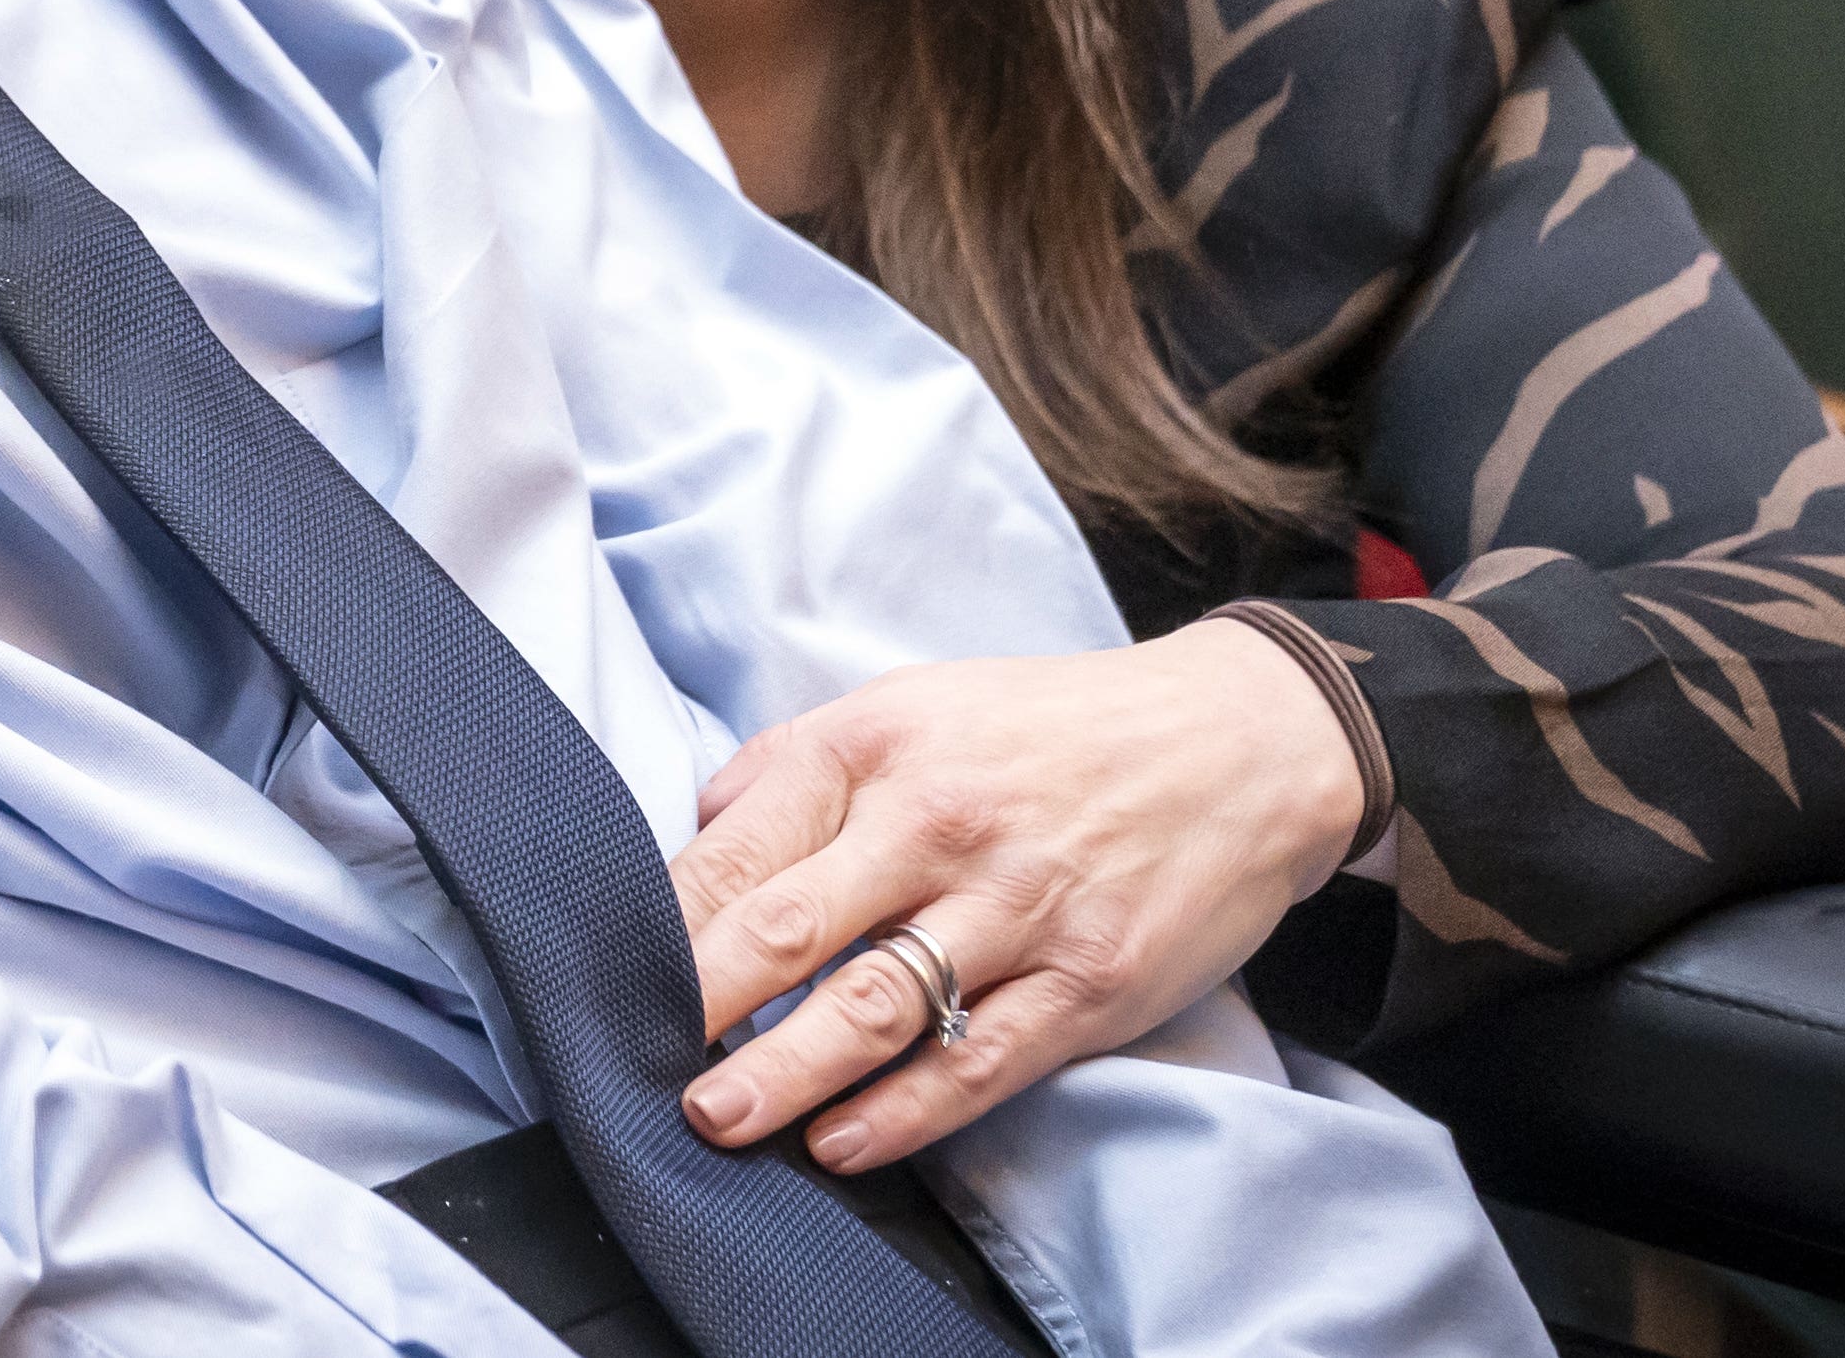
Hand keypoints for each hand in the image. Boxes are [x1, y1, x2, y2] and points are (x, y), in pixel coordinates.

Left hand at [669, 619, 1368, 1173]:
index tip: (604, 977)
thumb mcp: (917, 702)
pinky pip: (980, 1060)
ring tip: (717, 1117)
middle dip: (701, 1001)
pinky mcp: (1090, 980)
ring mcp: (1019, 906)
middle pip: (791, 925)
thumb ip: (798, 766)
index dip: (664, 923)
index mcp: (878, 747)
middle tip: (631, 1058)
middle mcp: (940, 822)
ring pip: (878, 1003)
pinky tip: (842, 1142)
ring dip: (786, 1070)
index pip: (741, 844)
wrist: (1240, 740)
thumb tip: (696, 832)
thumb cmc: (1053, 730)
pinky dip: (905, 1111)